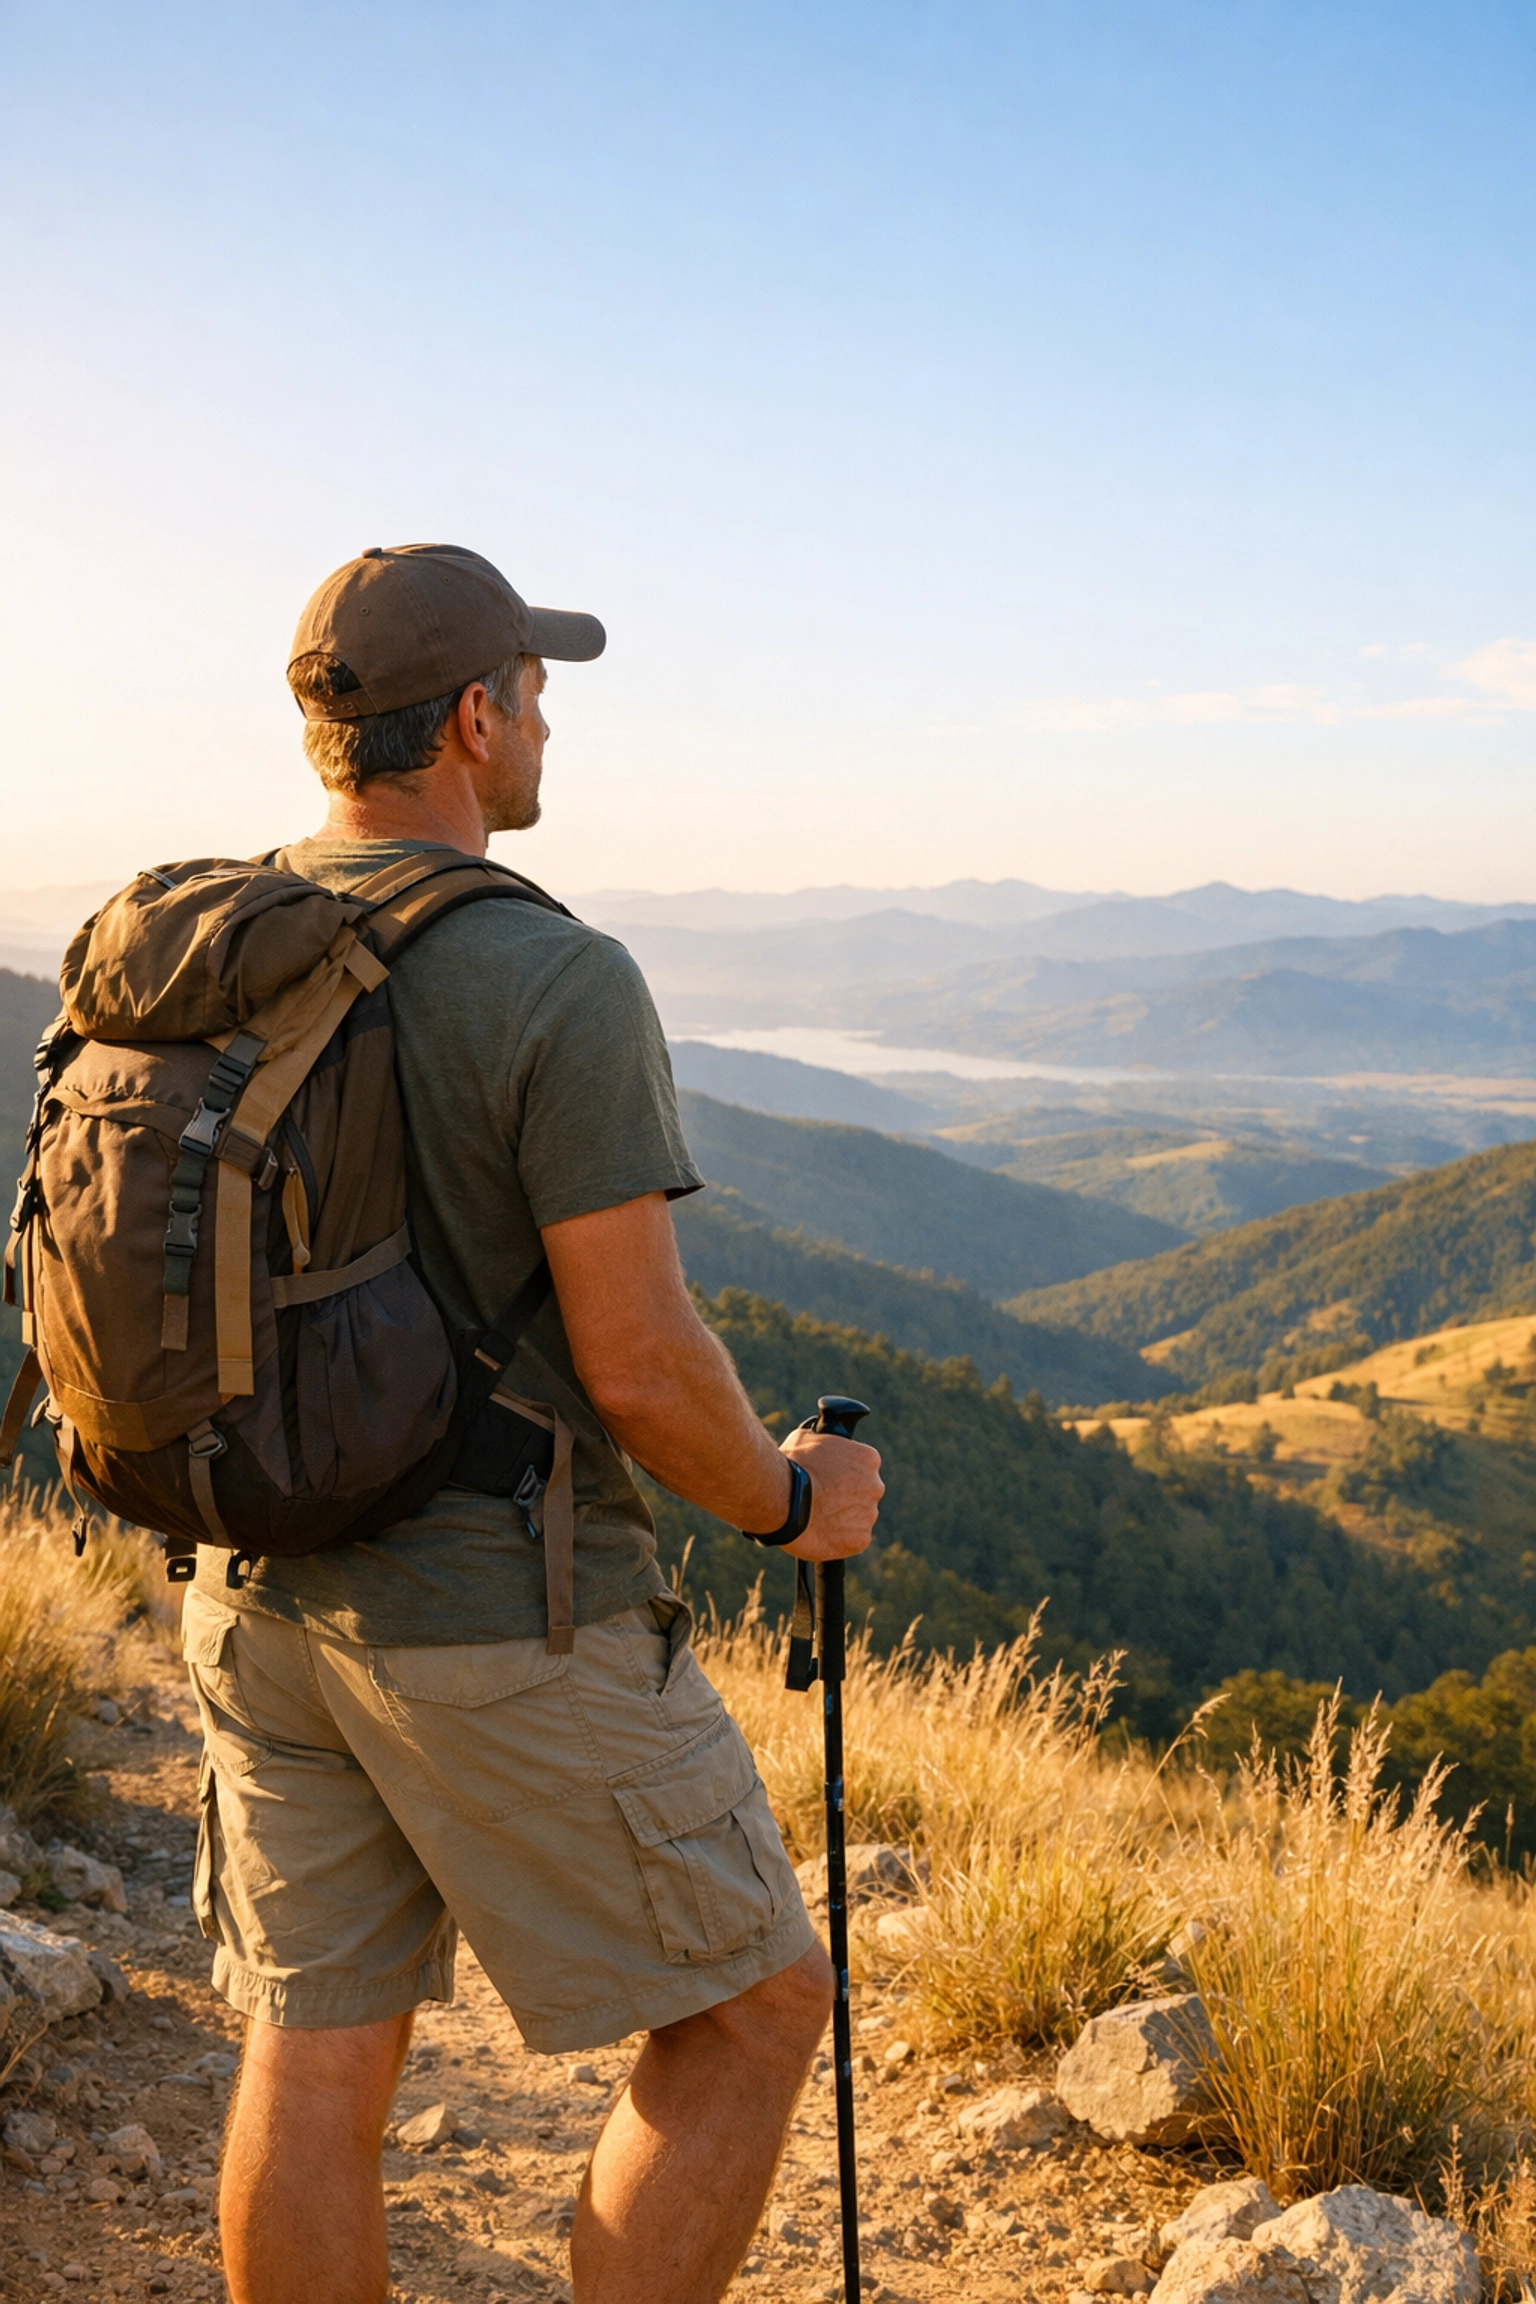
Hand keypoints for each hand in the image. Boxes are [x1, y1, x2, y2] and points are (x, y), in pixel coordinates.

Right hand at [778, 1427, 882, 1560]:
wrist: (783, 1499)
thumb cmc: (792, 1465)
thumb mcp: (806, 1438)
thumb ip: (823, 1441)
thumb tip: (819, 1438)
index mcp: (868, 1459)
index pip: (863, 1467)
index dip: (844, 1474)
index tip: (829, 1480)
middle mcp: (875, 1486)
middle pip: (864, 1494)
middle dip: (846, 1497)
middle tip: (822, 1500)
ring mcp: (869, 1514)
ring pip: (858, 1518)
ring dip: (842, 1519)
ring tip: (816, 1518)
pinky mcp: (859, 1540)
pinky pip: (852, 1540)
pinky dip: (839, 1539)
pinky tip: (820, 1532)